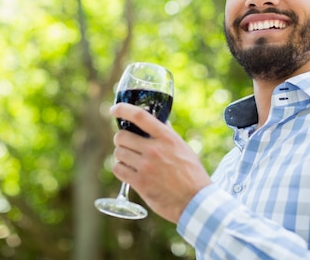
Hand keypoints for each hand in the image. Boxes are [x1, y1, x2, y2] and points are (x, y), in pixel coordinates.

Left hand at [110, 103, 212, 222]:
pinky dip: (120, 169)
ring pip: (118, 153)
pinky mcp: (140, 182)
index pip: (140, 116)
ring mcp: (146, 166)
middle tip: (127, 144)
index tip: (114, 109)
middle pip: (122, 136)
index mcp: (167, 137)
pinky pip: (118, 169)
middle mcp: (155, 149)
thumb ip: (167, 134)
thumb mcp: (182, 147)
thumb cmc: (191, 173)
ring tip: (131, 160)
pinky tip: (128, 171)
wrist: (195, 200)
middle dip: (122, 140)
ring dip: (122, 155)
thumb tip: (158, 121)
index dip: (123, 109)